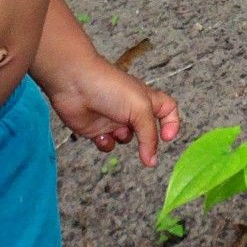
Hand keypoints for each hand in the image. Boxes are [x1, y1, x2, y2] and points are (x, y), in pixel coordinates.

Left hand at [46, 52, 180, 167]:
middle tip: (143, 147)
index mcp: (147, 100)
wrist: (74, 85)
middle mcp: (132, 110)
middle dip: (145, 140)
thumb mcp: (140, 109)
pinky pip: (107, 144)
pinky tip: (100, 135)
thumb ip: (149, 137)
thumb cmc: (111, 89)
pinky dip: (106, 143)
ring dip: (123, 140)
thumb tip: (152, 161)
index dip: (172, 123)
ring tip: (115, 131)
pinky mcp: (97, 129)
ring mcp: (114, 120)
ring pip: (126, 140)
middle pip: (147, 130)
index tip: (167, 138)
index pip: (168, 110)